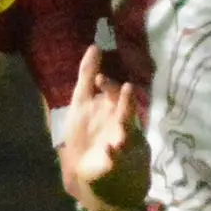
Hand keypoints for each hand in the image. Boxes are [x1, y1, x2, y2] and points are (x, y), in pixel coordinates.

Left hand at [58, 45, 146, 210]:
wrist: (83, 164)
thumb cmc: (87, 128)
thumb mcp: (83, 101)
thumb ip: (88, 74)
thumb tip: (95, 46)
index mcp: (111, 107)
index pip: (112, 93)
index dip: (108, 86)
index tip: (99, 79)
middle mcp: (119, 122)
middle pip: (125, 110)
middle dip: (125, 102)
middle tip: (127, 89)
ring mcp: (120, 142)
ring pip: (126, 133)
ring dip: (124, 129)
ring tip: (122, 128)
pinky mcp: (116, 161)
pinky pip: (117, 158)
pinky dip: (114, 154)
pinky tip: (109, 150)